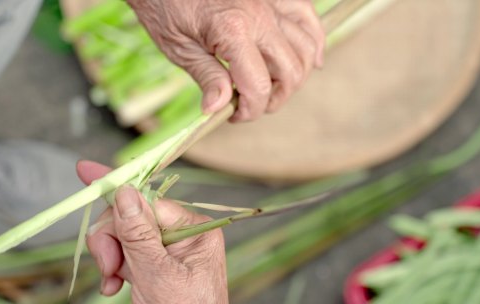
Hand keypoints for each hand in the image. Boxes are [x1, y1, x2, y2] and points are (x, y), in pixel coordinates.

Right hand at [77, 161, 230, 303]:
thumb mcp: (156, 274)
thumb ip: (138, 232)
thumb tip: (124, 191)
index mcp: (196, 229)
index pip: (147, 201)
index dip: (115, 192)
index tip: (85, 172)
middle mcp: (184, 236)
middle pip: (130, 217)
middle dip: (111, 239)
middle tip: (107, 265)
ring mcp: (168, 252)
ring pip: (123, 236)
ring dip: (110, 257)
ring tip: (112, 281)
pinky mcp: (154, 267)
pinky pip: (125, 255)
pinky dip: (114, 269)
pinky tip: (112, 287)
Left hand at [126, 0, 324, 121]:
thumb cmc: (166, 5)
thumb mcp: (179, 46)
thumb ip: (206, 77)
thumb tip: (217, 109)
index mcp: (233, 30)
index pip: (258, 86)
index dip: (251, 110)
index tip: (234, 116)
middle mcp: (259, 15)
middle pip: (290, 71)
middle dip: (275, 98)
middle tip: (252, 106)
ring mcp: (270, 2)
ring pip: (305, 46)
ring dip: (295, 74)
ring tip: (273, 87)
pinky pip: (306, 16)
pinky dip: (313, 39)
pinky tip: (310, 58)